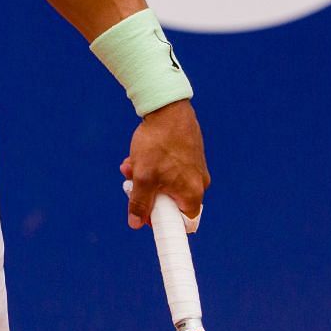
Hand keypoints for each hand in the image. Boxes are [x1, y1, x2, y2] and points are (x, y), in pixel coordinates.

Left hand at [121, 100, 208, 228]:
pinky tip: (139, 154)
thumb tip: (135, 223)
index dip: (162, 222)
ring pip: (167, 183)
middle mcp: (199, 182)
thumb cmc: (159, 143)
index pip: (183, 222)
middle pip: (171, 202)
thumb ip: (139, 202)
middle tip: (131, 185)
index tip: (146, 215)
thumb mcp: (144, 176)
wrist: (169, 107)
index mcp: (192, 193)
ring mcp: (195, 167)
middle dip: (147, 195)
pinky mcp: (190, 154)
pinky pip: (171, 169)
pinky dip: (155, 165)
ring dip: (147, 178)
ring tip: (131, 164)